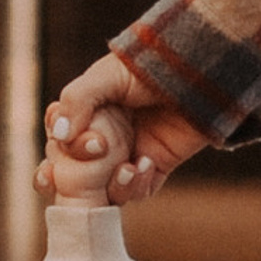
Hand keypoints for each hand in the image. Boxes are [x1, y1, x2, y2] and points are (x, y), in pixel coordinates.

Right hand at [39, 54, 207, 204]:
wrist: (201, 75)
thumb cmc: (150, 67)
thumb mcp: (106, 77)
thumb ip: (77, 100)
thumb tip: (60, 134)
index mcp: (87, 112)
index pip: (60, 138)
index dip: (59, 146)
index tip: (71, 140)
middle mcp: (103, 137)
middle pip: (72, 172)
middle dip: (70, 179)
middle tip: (78, 169)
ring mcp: (126, 155)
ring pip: (100, 189)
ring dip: (109, 184)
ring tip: (126, 166)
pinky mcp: (151, 169)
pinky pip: (132, 192)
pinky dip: (134, 185)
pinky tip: (144, 163)